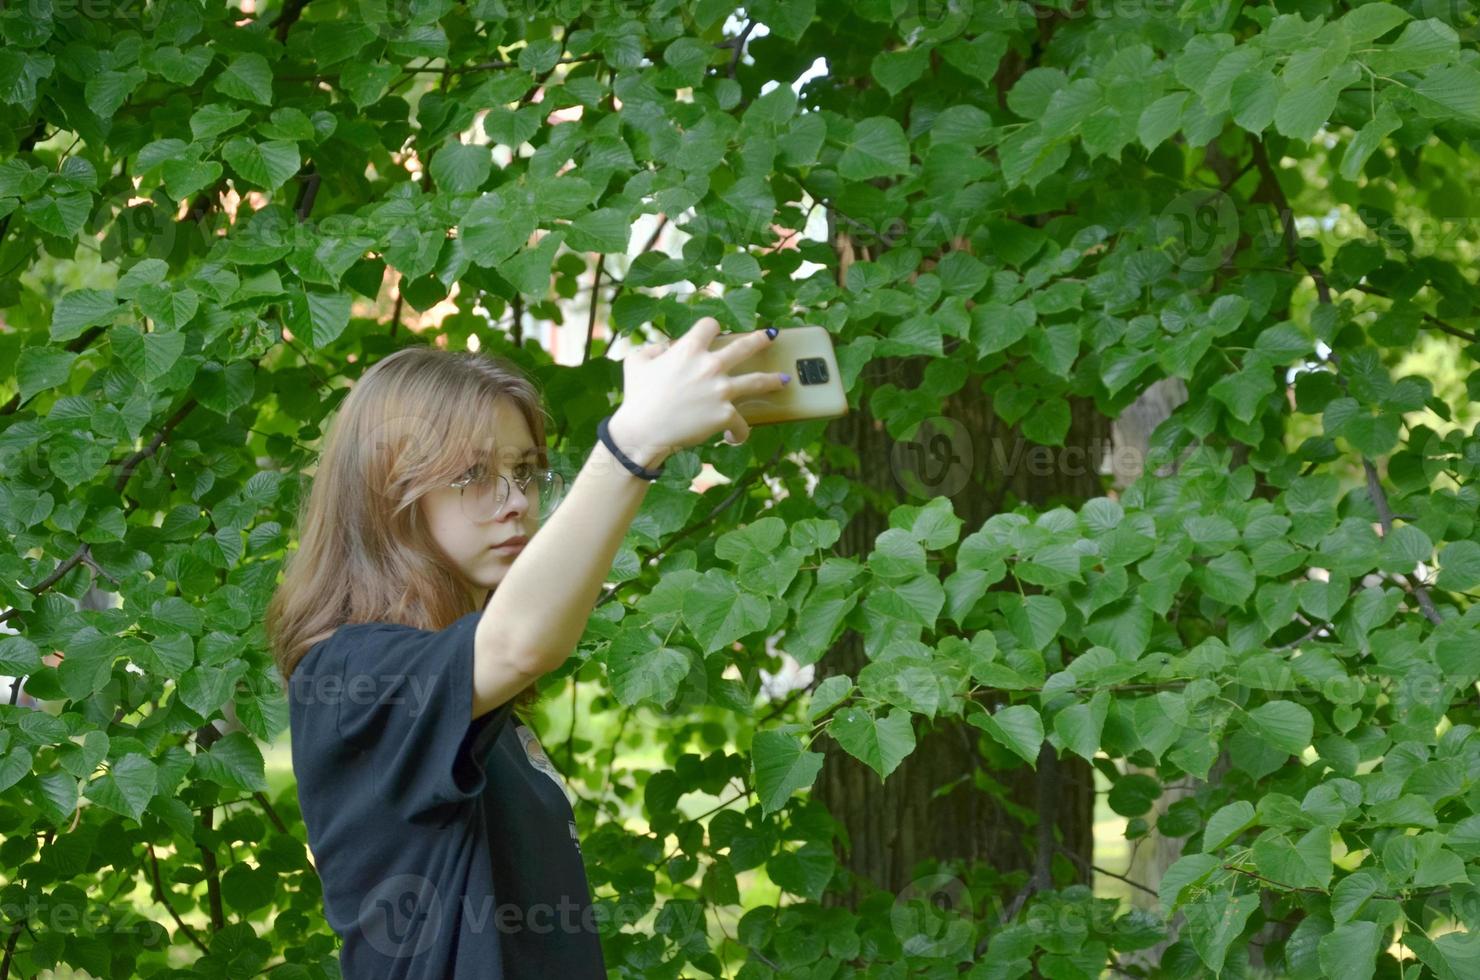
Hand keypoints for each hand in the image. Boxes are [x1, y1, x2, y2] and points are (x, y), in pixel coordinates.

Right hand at [608, 318, 788, 461]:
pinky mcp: (725, 414)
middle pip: (745, 346)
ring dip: (773, 380)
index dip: (712, 327)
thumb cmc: (637, 397)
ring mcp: (721, 390)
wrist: (642, 430)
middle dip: (761, 339)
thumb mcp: (636, 362)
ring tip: (784, 380)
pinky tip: (736, 436)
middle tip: (771, 336)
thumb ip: (652, 349)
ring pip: (758, 381)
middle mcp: (710, 366)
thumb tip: (664, 348)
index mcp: (689, 349)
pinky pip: (741, 423)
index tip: (715, 331)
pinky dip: (739, 432)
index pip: (709, 325)